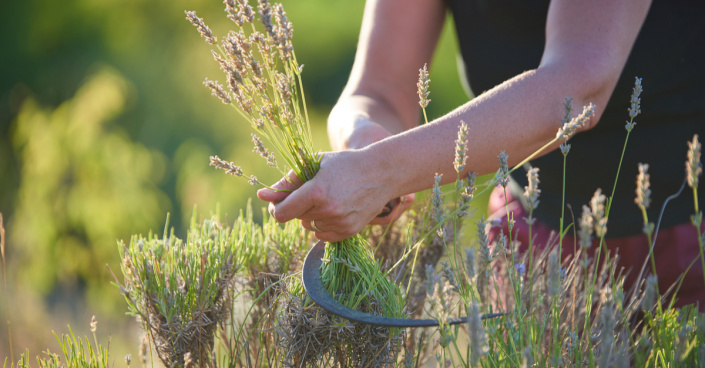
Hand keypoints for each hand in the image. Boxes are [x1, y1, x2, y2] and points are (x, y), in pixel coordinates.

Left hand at [257, 150, 410, 241]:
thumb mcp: (314, 165)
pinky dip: (323, 225)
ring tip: (327, 198)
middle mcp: (327, 210)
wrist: (380, 173)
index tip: (278, 202)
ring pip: (309, 226)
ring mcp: (339, 223)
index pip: (281, 213)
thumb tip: (262, 195)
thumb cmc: (344, 164)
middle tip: (312, 191)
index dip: (276, 208)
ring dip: (311, 215)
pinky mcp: (349, 231)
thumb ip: (288, 181)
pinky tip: (335, 209)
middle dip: (297, 206)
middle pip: (296, 218)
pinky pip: (323, 235)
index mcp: (316, 192)